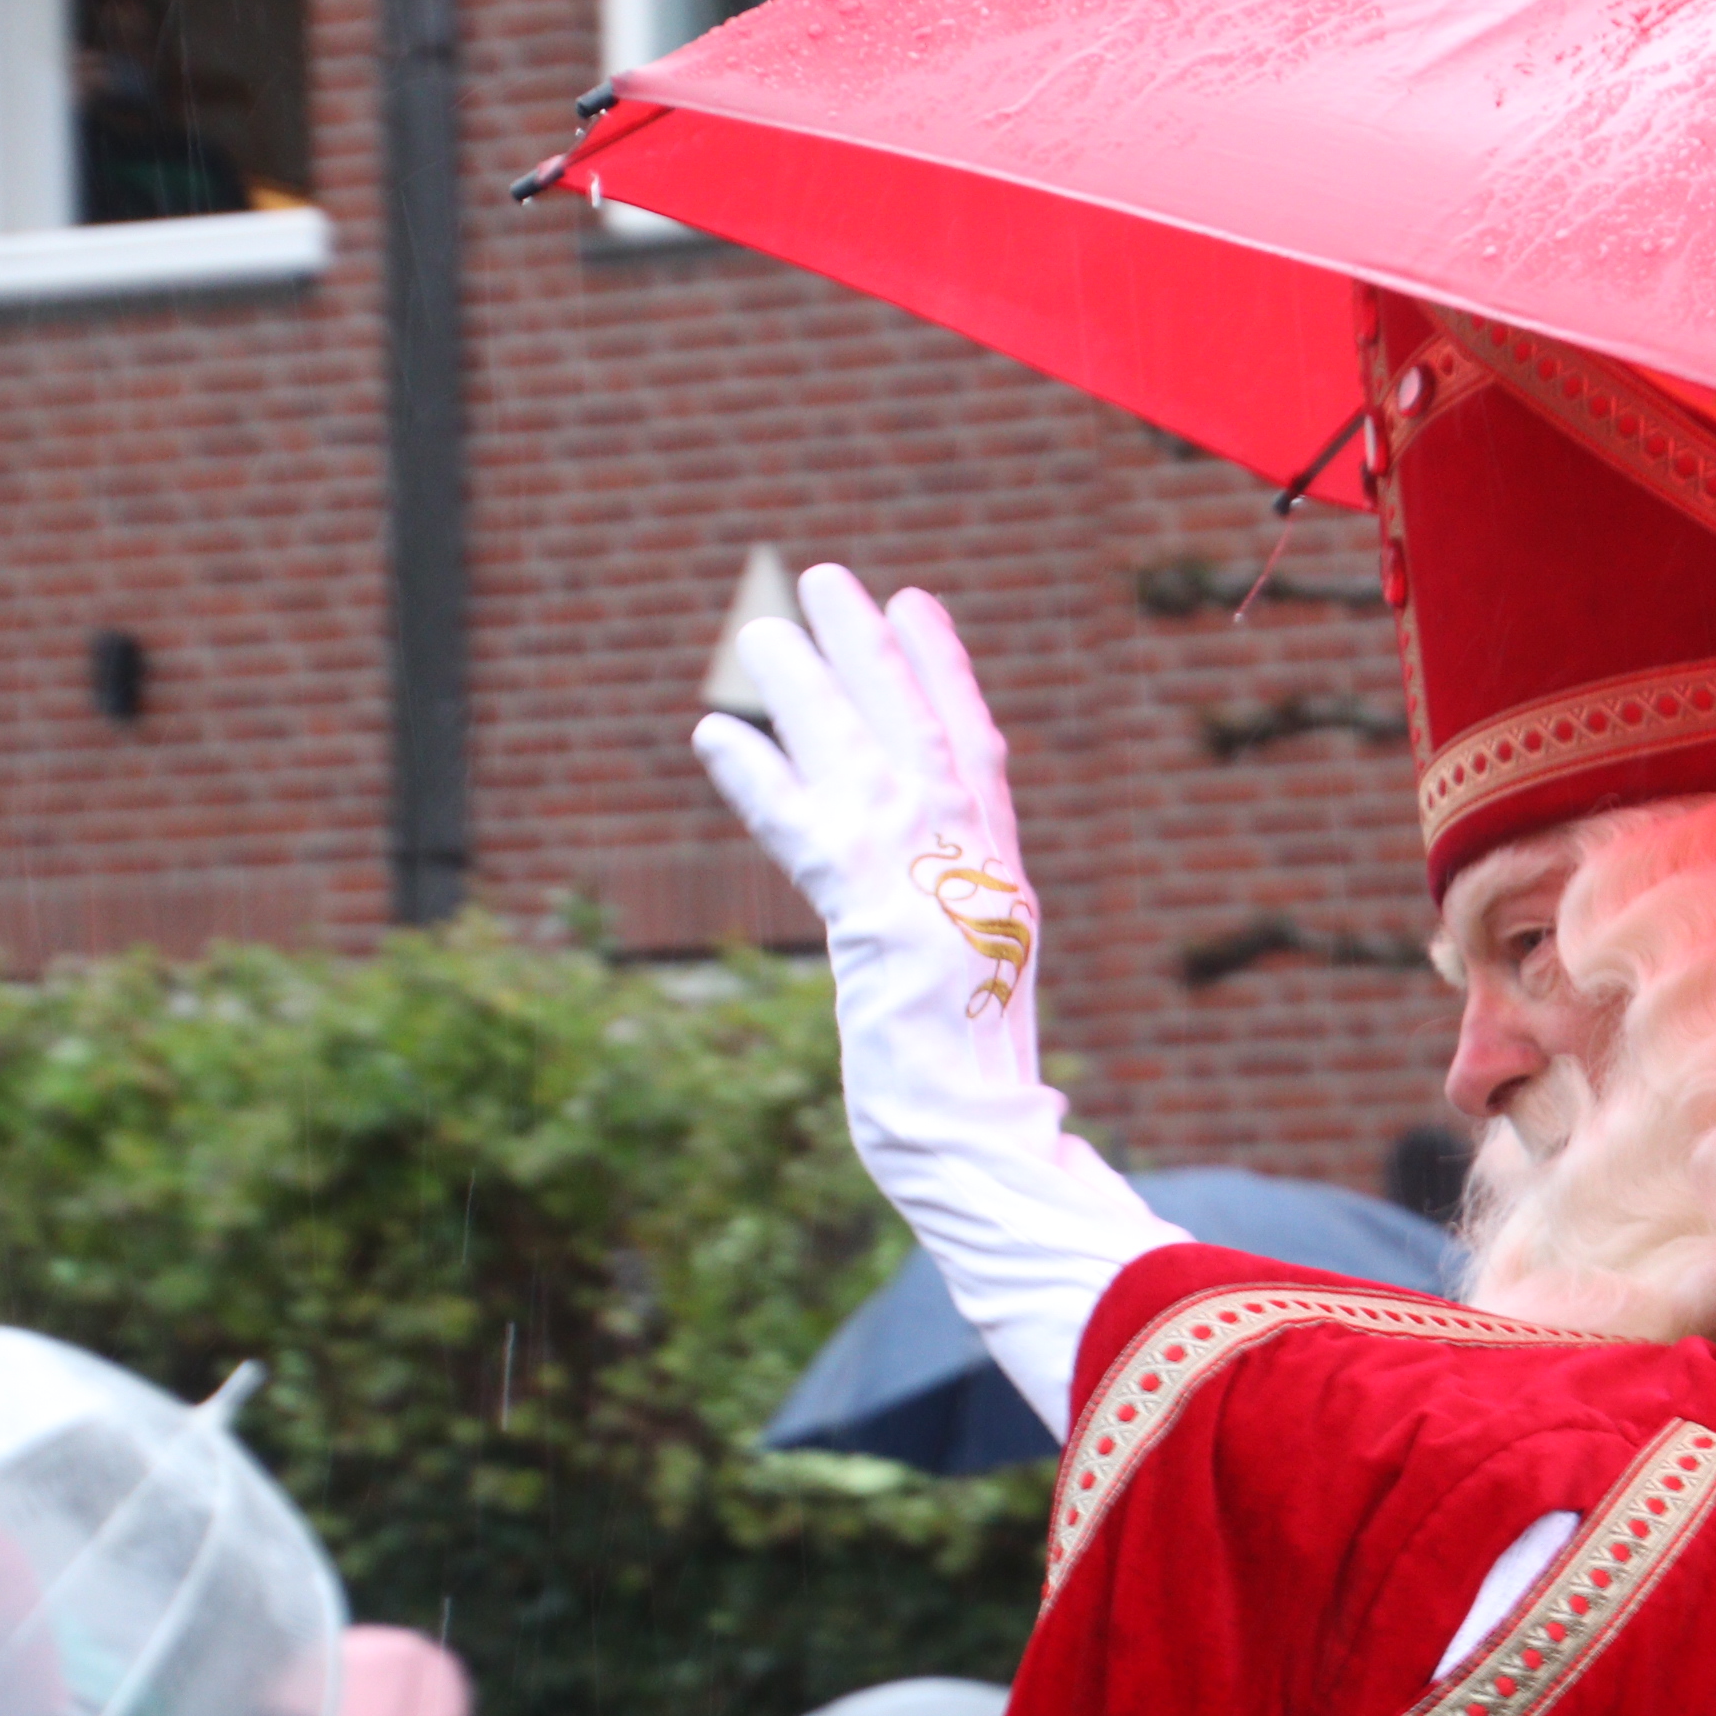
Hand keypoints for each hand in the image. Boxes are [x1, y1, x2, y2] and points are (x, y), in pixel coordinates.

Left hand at [695, 566, 1039, 1085]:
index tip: (918, 608)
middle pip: (921, 729)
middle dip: (875, 649)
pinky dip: (758, 779)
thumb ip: (955, 933)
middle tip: (829, 577)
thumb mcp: (978, 995)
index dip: (946, 675)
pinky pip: (803, 829)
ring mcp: (927, 885)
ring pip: (863, 755)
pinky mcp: (874, 915)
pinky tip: (712, 734)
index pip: (976, 754)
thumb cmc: (978, 1093)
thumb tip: (923, 921)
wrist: (981, 1138)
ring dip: (810, 685)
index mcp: (1002, 883)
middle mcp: (972, 866)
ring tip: (760, 629)